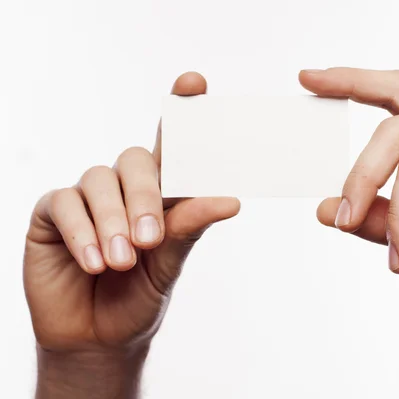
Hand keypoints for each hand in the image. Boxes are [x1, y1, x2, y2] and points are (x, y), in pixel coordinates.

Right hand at [24, 72, 239, 397]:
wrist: (99, 335)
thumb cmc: (141, 295)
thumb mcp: (170, 263)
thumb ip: (190, 227)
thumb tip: (229, 198)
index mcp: (160, 193)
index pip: (171, 144)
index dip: (182, 109)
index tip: (195, 82)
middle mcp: (125, 186)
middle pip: (136, 161)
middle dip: (145, 198)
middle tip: (150, 240)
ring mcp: (87, 195)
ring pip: (99, 180)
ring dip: (112, 222)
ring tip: (122, 262)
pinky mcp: (52, 212)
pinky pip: (64, 204)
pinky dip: (82, 233)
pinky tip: (94, 263)